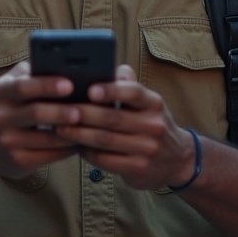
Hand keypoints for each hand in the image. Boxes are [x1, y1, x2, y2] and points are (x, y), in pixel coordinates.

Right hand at [0, 62, 79, 179]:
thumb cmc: (8, 107)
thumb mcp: (10, 86)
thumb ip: (31, 73)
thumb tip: (65, 64)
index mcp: (0, 91)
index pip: (23, 86)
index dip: (47, 85)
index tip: (70, 84)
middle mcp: (0, 116)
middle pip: (36, 113)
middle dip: (61, 111)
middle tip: (82, 110)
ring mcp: (7, 141)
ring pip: (46, 138)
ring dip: (70, 132)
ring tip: (89, 126)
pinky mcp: (17, 161)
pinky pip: (48, 156)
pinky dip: (66, 149)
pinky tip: (78, 142)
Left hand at [54, 65, 196, 190]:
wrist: (178, 160)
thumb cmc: (152, 124)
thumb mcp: (148, 103)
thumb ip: (128, 85)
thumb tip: (109, 67)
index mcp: (154, 103)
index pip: (133, 92)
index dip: (110, 90)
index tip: (89, 90)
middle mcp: (154, 125)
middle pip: (112, 118)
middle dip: (82, 114)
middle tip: (60, 110)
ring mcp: (147, 149)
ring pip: (105, 140)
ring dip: (79, 134)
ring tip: (60, 128)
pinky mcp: (139, 168)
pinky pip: (106, 160)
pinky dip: (87, 152)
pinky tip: (76, 146)